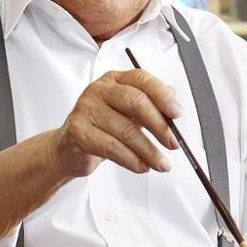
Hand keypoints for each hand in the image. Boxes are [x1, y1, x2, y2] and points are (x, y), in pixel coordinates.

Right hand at [49, 70, 182, 178]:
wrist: (69, 148)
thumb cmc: (102, 128)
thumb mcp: (129, 114)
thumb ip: (152, 105)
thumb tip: (174, 106)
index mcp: (115, 80)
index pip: (142, 80)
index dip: (163, 96)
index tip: (177, 113)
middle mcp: (99, 90)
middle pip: (136, 102)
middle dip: (160, 126)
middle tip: (173, 143)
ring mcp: (85, 109)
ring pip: (126, 130)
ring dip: (148, 151)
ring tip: (160, 163)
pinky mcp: (78, 131)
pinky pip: (111, 147)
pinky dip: (131, 160)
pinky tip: (141, 166)